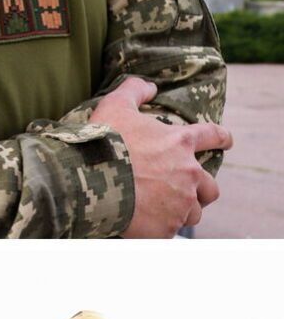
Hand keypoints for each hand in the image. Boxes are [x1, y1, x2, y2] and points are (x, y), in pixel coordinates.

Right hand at [92, 77, 232, 236]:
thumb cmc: (104, 142)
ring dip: (181, 213)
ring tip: (161, 214)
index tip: (227, 142)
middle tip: (185, 193)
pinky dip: (158, 230)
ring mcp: (179, 203)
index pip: (213, 136)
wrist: (90, 179)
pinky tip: (142, 228)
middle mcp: (188, 174)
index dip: (221, 138)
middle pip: (210, 188)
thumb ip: (133, 91)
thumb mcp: (115, 106)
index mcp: (180, 144)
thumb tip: (148, 85)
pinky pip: (168, 233)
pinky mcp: (165, 227)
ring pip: (193, 214)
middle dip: (202, 191)